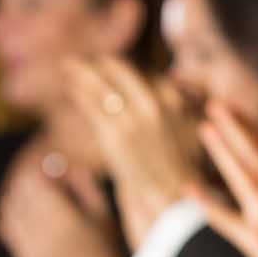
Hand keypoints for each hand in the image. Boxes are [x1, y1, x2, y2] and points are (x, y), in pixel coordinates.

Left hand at [0, 153, 122, 256]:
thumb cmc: (106, 248)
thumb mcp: (103, 215)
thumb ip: (87, 187)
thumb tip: (70, 164)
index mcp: (67, 220)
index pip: (37, 186)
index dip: (38, 171)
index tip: (46, 164)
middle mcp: (46, 234)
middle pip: (21, 197)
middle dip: (25, 182)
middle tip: (34, 171)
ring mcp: (35, 247)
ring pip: (12, 213)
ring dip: (16, 197)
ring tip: (28, 188)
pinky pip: (11, 230)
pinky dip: (12, 216)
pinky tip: (21, 209)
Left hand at [65, 58, 202, 242]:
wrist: (170, 195)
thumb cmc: (180, 169)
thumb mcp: (189, 132)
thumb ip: (180, 109)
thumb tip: (174, 88)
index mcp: (173, 101)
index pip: (147, 75)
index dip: (127, 72)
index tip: (114, 68)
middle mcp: (153, 104)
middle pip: (122, 72)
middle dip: (102, 64)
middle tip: (86, 61)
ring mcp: (132, 118)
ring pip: (101, 85)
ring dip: (82, 73)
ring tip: (68, 65)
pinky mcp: (113, 133)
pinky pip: (91, 105)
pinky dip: (78, 92)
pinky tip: (70, 87)